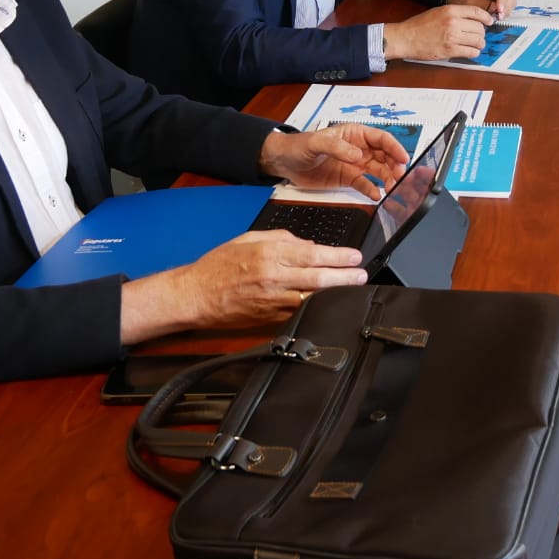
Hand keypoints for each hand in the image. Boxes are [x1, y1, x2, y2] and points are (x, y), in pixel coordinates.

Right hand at [120, 230, 367, 340]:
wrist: (196, 296)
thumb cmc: (220, 265)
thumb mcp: (249, 239)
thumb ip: (282, 239)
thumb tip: (309, 246)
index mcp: (270, 254)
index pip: (313, 255)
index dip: (338, 257)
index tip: (355, 257)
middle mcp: (274, 278)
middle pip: (319, 279)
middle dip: (345, 277)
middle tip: (362, 275)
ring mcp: (273, 302)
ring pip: (313, 299)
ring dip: (336, 294)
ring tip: (353, 289)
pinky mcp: (270, 319)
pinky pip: (299, 312)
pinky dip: (316, 308)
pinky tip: (328, 304)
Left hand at [259, 123, 409, 197]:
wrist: (284, 162)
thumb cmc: (299, 145)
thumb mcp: (316, 142)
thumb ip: (338, 148)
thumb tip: (358, 156)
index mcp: (355, 134)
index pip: (381, 139)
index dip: (395, 148)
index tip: (403, 158)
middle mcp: (359, 148)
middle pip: (385, 156)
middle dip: (395, 166)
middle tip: (399, 177)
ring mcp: (355, 164)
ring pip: (379, 171)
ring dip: (388, 179)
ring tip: (392, 189)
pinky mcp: (348, 179)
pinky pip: (365, 185)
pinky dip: (373, 190)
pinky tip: (377, 196)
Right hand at [382, 4, 493, 60]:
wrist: (406, 38)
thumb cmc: (419, 25)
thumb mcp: (438, 12)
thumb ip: (454, 14)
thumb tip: (471, 19)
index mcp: (450, 10)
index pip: (476, 12)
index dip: (486, 17)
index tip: (489, 22)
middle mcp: (453, 23)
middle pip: (479, 28)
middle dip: (481, 33)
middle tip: (477, 36)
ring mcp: (452, 37)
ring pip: (478, 41)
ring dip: (479, 44)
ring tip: (475, 45)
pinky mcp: (450, 51)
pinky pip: (471, 52)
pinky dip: (473, 52)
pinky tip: (469, 51)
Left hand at [449, 0, 515, 18]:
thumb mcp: (471, 2)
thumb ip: (485, 6)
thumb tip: (496, 10)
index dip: (502, 0)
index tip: (499, 10)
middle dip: (506, 6)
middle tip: (500, 16)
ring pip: (511, 0)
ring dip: (507, 10)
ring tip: (498, 17)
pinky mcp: (502, 0)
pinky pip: (509, 5)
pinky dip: (506, 12)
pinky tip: (499, 16)